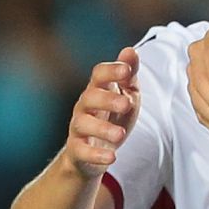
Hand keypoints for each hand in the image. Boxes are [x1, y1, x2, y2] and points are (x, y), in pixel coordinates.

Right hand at [63, 48, 142, 177]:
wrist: (93, 153)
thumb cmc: (112, 117)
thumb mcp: (126, 95)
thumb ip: (128, 76)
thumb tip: (131, 50)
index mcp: (98, 90)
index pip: (98, 75)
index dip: (111, 71)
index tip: (127, 70)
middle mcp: (84, 107)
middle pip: (90, 98)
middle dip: (107, 100)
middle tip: (127, 104)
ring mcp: (79, 129)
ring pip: (83, 125)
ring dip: (103, 129)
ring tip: (121, 135)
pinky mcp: (77, 151)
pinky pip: (82, 152)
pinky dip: (96, 154)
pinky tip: (112, 157)